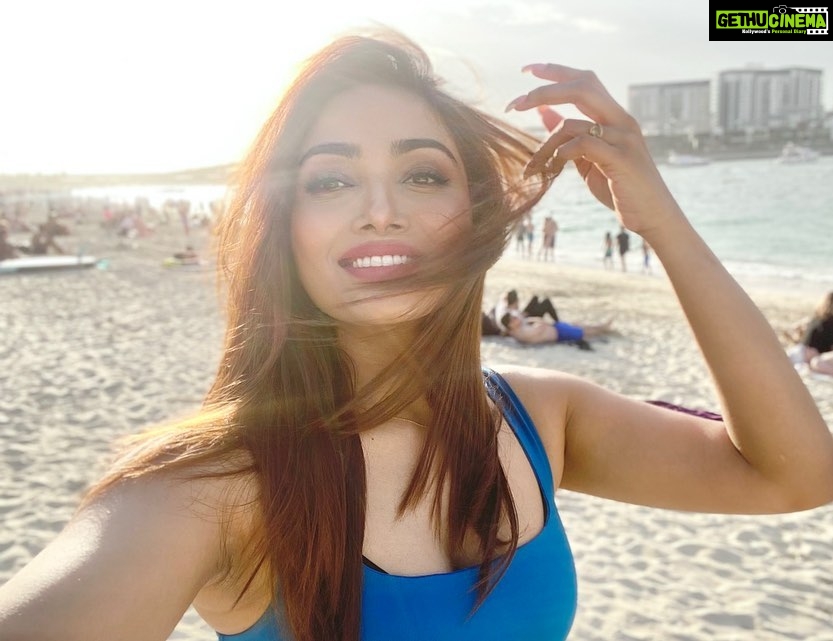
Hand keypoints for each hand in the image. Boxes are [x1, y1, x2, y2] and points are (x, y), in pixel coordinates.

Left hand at [506, 64, 681, 236]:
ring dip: (544, 146)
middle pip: (581, 87)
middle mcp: (622, 120)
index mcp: (615, 117)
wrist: (652, 217)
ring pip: (571, 124)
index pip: (585, 81)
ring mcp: (624, 138)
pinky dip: (560, 155)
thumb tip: (542, 112)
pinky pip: (582, 145)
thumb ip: (569, 136)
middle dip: (543, 92)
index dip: (556, 71)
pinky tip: (552, 170)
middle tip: (513, 105)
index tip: (526, 69)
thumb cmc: (619, 189)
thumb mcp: (588, 159)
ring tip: (533, 169)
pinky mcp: (621, 158)